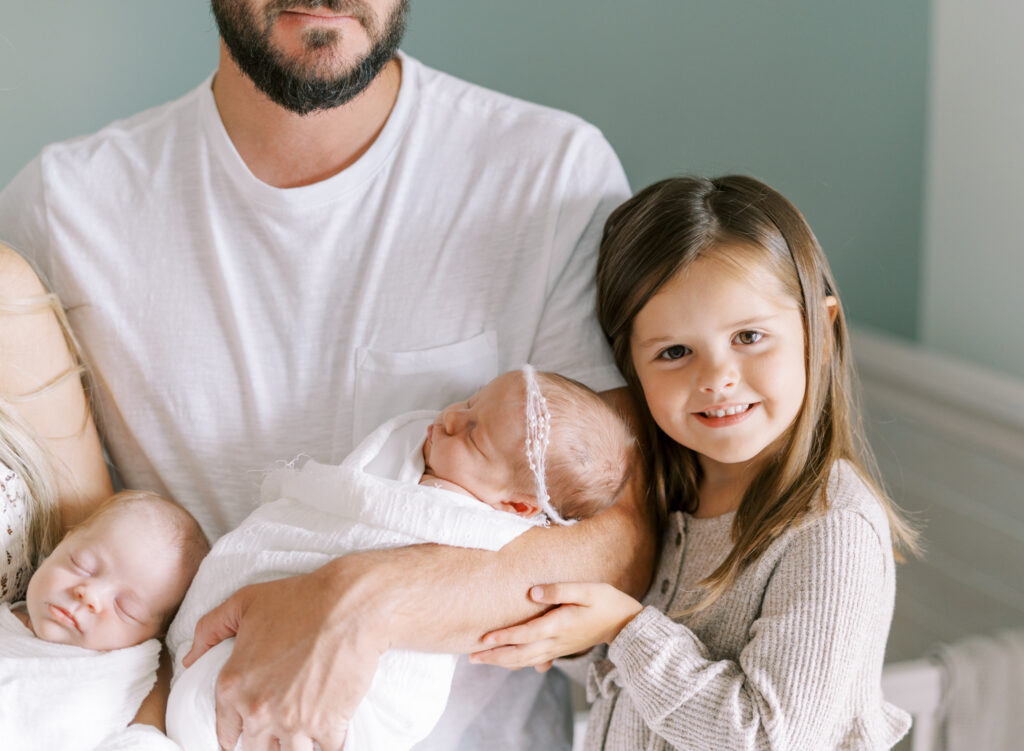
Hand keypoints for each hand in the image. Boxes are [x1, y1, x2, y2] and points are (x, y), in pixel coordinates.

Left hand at [183, 562, 387, 750]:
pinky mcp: (329, 724)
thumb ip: (210, 628)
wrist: (349, 604)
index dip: (236, 733)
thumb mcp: (245, 602)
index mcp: (233, 686)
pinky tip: (331, 736)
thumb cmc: (299, 599)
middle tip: (279, 732)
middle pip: (257, 750)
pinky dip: (329, 745)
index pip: (226, 732)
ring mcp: (294, 722)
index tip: (248, 733)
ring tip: (304, 734)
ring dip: (296, 746)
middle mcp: (259, 711)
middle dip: (267, 743)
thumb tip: (190, 658)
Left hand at [469, 582, 642, 670]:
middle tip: (471, 657)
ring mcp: (557, 648)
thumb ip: (560, 590)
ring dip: (502, 662)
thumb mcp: (587, 589)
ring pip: (524, 661)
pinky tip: (507, 662)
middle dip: (495, 656)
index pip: (525, 634)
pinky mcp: (560, 650)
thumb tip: (533, 591)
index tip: (483, 638)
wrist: (625, 623)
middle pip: (519, 654)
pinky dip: (518, 663)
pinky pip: (534, 661)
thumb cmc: (606, 602)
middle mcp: (555, 642)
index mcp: (559, 626)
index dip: (504, 637)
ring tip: (482, 660)